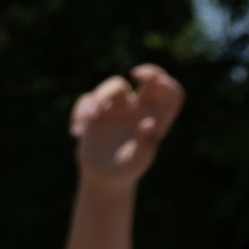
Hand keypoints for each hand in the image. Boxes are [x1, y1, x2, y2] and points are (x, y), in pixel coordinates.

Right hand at [70, 66, 183, 189]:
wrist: (105, 177)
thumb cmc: (127, 169)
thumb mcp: (137, 161)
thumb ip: (144, 143)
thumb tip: (149, 123)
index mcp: (156, 118)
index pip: (171, 94)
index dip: (168, 85)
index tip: (159, 83)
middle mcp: (139, 108)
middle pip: (149, 79)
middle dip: (146, 71)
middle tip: (135, 74)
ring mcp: (118, 107)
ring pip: (114, 85)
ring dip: (100, 96)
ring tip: (89, 118)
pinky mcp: (97, 111)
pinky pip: (87, 100)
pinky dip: (79, 113)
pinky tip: (76, 133)